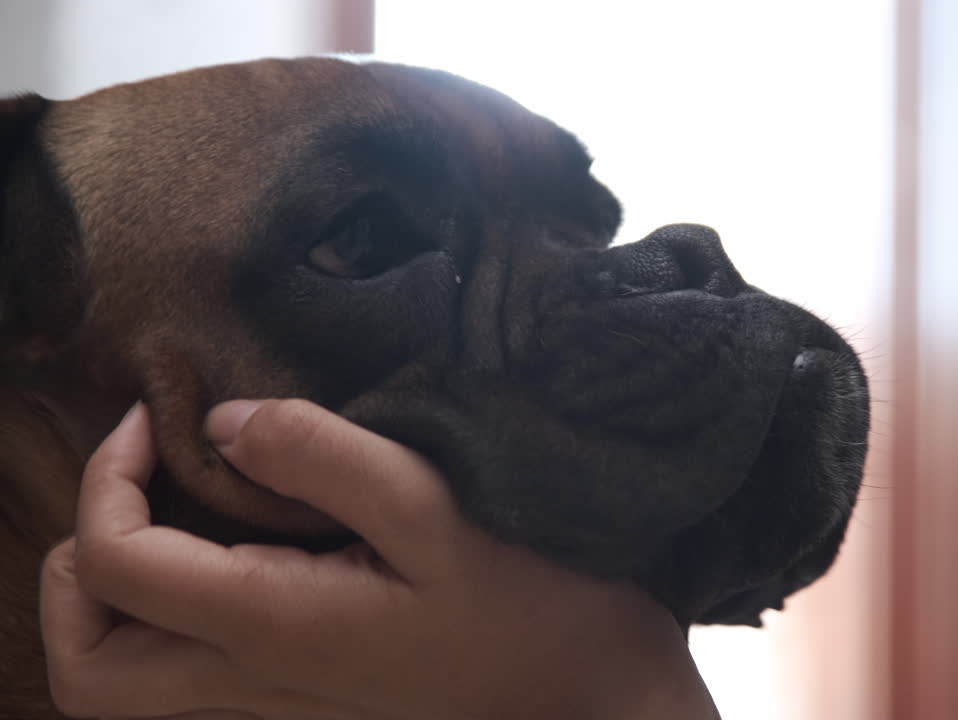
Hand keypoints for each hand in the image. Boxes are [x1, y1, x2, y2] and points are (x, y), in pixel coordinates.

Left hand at [40, 400, 718, 718]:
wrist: (597, 700)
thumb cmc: (536, 604)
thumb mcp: (440, 509)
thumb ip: (326, 455)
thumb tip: (223, 423)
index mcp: (275, 623)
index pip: (117, 563)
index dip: (107, 476)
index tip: (159, 415)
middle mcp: (257, 683)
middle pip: (88, 665)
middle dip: (80, 564)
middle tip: (130, 483)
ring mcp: (281, 707)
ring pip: (126, 691)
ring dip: (112, 607)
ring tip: (161, 522)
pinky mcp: (312, 707)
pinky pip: (188, 689)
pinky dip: (166, 628)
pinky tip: (225, 565)